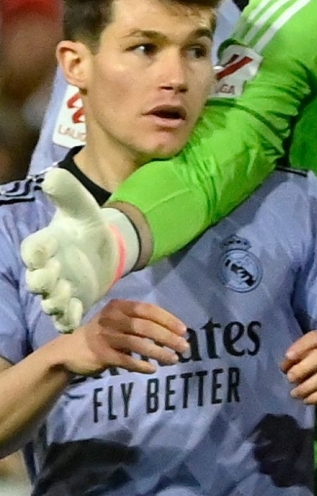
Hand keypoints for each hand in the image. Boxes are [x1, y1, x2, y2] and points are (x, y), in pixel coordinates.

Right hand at [23, 167, 128, 331]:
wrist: (105, 249)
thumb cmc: (87, 227)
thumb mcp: (83, 208)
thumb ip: (69, 193)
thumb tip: (53, 175)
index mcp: (45, 245)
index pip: (32, 250)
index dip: (35, 254)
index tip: (44, 254)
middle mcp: (47, 270)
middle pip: (35, 281)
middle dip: (42, 281)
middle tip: (57, 273)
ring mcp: (60, 289)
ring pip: (49, 302)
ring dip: (56, 302)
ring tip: (69, 293)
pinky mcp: (74, 304)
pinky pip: (65, 319)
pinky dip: (68, 320)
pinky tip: (76, 318)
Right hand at [51, 298, 186, 374]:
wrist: (69, 352)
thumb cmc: (104, 335)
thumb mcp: (120, 322)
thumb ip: (142, 324)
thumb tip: (175, 334)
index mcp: (118, 306)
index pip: (148, 310)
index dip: (168, 319)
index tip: (184, 331)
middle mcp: (110, 318)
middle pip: (144, 326)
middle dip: (168, 337)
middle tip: (185, 347)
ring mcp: (104, 336)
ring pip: (137, 343)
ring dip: (159, 352)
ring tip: (174, 360)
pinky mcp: (100, 354)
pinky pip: (126, 360)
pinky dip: (141, 365)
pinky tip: (153, 369)